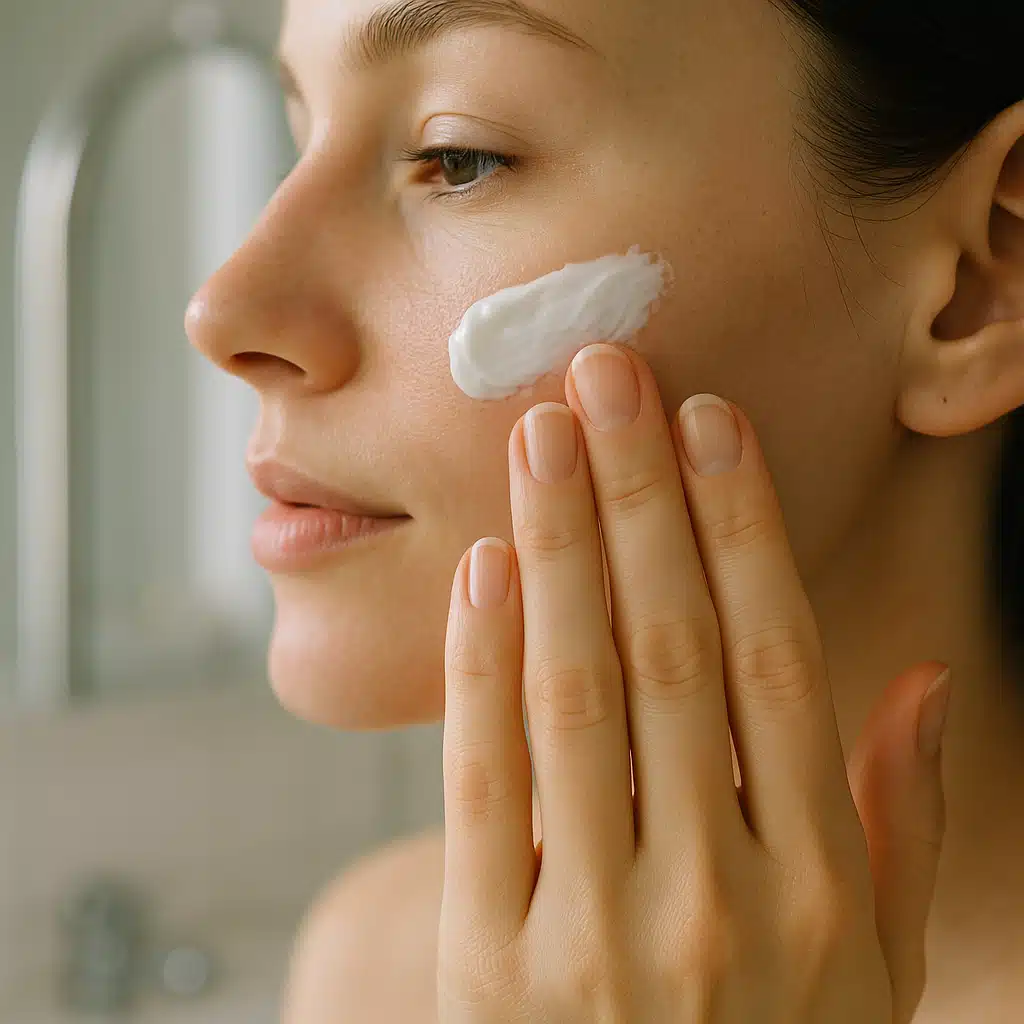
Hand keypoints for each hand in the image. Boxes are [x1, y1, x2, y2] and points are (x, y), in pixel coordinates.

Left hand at [439, 343, 950, 1022]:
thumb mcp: (873, 975)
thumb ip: (897, 825)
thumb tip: (924, 681)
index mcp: (818, 891)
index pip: (779, 664)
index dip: (744, 530)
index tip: (712, 425)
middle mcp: (715, 897)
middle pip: (673, 652)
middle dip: (643, 498)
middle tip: (610, 377)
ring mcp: (595, 931)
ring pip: (578, 696)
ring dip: (561, 548)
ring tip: (541, 437)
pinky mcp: (490, 961)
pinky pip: (484, 785)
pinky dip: (481, 667)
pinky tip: (486, 566)